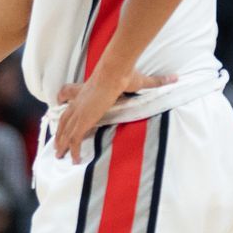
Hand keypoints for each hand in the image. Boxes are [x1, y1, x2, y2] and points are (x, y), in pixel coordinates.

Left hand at [53, 70, 176, 163]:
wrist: (116, 72)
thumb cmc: (125, 74)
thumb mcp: (140, 80)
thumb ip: (156, 81)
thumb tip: (175, 78)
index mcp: (88, 91)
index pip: (72, 98)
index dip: (66, 104)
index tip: (61, 109)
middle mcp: (80, 101)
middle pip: (64, 117)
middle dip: (60, 130)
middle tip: (57, 142)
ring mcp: (80, 110)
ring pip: (65, 129)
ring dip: (61, 142)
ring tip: (59, 154)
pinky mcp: (84, 119)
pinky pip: (74, 138)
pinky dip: (72, 149)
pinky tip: (73, 160)